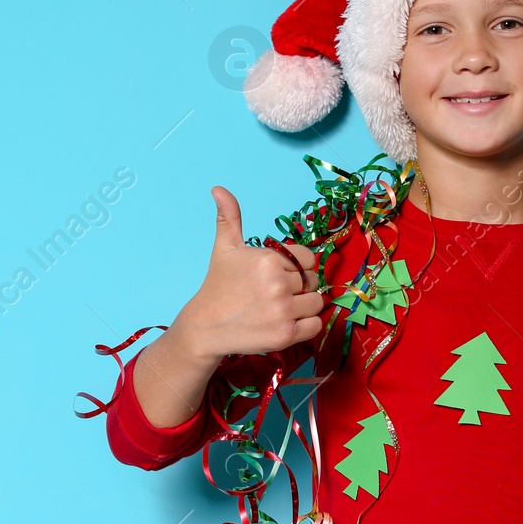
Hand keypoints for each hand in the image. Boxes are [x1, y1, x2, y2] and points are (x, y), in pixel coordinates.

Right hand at [170, 186, 324, 362]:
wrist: (205, 327)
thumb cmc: (218, 285)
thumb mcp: (224, 248)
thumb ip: (229, 217)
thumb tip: (218, 189)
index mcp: (269, 259)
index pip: (309, 259)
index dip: (297, 267)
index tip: (278, 276)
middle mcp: (278, 284)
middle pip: (313, 281)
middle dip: (298, 287)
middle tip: (274, 294)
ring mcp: (283, 311)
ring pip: (317, 303)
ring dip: (304, 306)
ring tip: (280, 308)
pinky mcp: (286, 335)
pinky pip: (316, 325)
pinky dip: (306, 325)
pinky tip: (285, 321)